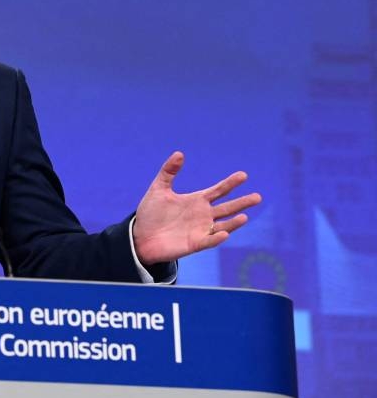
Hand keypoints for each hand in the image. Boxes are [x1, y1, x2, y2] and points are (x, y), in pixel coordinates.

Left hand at [132, 151, 260, 265]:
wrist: (140, 235)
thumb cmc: (151, 213)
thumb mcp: (158, 188)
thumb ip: (168, 172)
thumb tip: (179, 153)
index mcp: (197, 201)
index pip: (218, 191)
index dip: (230, 183)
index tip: (243, 175)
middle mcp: (203, 215)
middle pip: (227, 208)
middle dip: (242, 202)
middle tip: (258, 196)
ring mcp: (200, 230)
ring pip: (222, 226)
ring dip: (234, 223)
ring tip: (244, 216)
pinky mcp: (194, 244)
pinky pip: (208, 241)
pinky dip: (216, 238)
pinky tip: (224, 233)